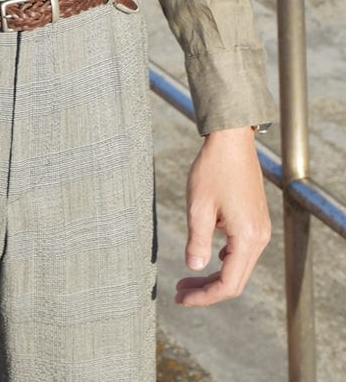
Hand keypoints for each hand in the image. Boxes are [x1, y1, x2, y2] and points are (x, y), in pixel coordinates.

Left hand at [175, 125, 270, 305]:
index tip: (181, 299)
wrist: (232, 140)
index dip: (204, 297)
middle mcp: (259, 237)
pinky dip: (223, 261)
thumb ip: (196, 241)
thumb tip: (194, 268)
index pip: (228, 284)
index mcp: (247, 237)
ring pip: (239, 266)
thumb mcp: (199, 207)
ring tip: (186, 279)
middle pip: (236, 280)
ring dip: (214, 276)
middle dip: (207, 290)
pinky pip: (241, 251)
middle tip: (179, 292)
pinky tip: (204, 257)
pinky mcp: (255, 220)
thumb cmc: (213, 169)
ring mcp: (260, 228)